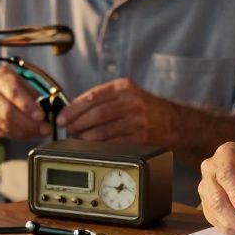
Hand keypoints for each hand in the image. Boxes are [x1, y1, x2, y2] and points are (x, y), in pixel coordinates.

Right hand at [0, 66, 51, 142]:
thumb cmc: (15, 89)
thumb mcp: (26, 84)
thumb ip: (36, 92)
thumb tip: (50, 108)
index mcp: (1, 75)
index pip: (13, 91)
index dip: (28, 105)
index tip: (41, 116)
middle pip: (8, 111)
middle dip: (29, 123)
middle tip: (45, 129)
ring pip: (6, 124)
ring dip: (26, 131)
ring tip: (40, 131)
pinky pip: (3, 131)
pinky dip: (19, 134)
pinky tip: (29, 133)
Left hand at [56, 77, 175, 143]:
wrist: (172, 122)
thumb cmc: (144, 109)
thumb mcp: (126, 94)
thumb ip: (103, 98)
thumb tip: (72, 111)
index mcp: (123, 87)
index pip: (92, 97)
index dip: (73, 109)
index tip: (62, 118)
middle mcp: (131, 101)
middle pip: (95, 114)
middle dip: (76, 124)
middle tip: (67, 130)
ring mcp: (136, 120)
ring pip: (102, 130)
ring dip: (85, 137)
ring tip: (77, 139)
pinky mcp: (140, 137)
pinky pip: (113, 143)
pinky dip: (98, 146)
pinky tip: (91, 147)